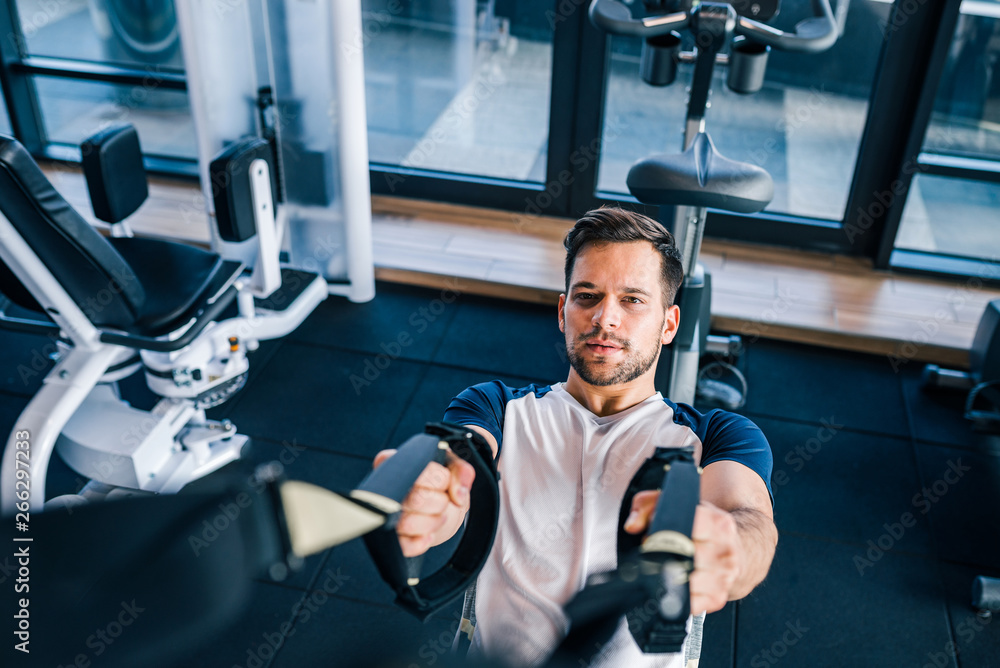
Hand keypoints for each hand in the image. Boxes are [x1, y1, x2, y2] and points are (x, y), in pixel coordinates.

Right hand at [372, 448, 475, 556]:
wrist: (434, 507)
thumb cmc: (438, 482)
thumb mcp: (451, 467)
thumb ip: (461, 471)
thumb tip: (459, 495)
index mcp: (395, 462)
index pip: (419, 469)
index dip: (442, 478)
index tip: (446, 481)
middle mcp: (384, 487)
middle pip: (415, 498)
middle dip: (440, 502)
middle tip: (443, 501)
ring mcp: (383, 514)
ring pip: (407, 523)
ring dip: (433, 522)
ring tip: (438, 516)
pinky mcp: (389, 537)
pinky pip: (402, 546)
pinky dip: (420, 543)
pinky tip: (429, 535)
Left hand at [625, 491, 741, 614]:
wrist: (738, 551)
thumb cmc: (704, 527)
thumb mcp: (678, 504)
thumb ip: (647, 505)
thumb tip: (632, 526)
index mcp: (719, 524)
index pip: (682, 528)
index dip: (658, 531)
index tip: (651, 534)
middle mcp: (725, 552)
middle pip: (678, 557)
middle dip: (658, 555)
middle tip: (652, 551)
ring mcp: (723, 578)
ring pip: (679, 581)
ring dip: (663, 575)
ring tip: (664, 565)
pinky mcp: (717, 598)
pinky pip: (685, 603)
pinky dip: (672, 594)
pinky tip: (672, 582)